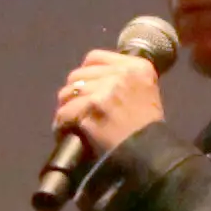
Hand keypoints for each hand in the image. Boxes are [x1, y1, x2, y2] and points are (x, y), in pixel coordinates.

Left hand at [50, 43, 167, 169]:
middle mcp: (121, 74)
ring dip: (65, 107)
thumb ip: (124, 78)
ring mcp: (105, 90)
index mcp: (137, 66)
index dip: (85, 72)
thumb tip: (94, 77)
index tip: (84, 85)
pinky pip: (65, 112)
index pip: (95, 57)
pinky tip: (64, 130)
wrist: (149, 152)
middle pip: (79, 74)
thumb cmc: (147, 127)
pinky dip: (61, 123)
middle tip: (74, 106)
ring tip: (67, 119)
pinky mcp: (92, 108)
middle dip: (73, 91)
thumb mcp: (145, 91)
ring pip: (68, 92)